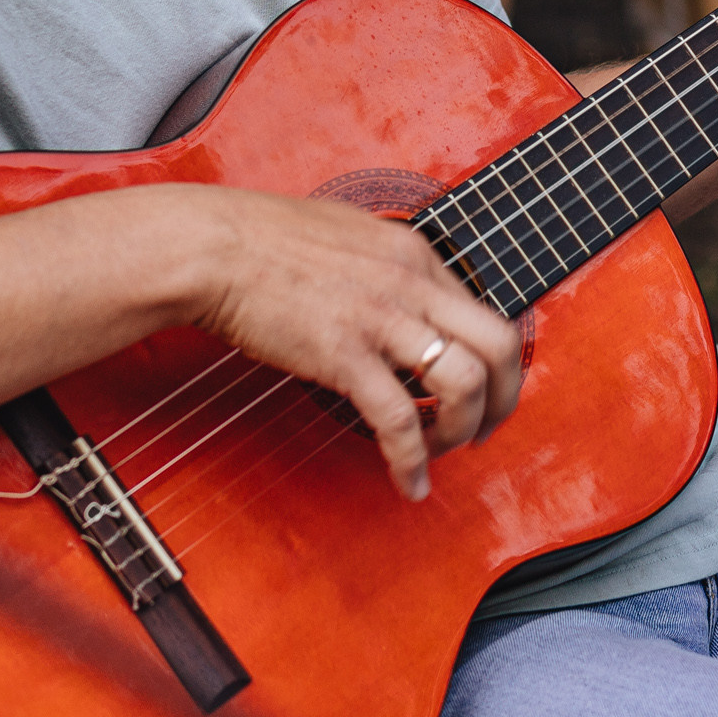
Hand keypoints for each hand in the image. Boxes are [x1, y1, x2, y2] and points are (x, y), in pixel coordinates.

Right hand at [193, 190, 521, 502]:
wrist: (213, 247)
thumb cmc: (264, 239)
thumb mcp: (351, 234)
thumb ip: (387, 266)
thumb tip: (405, 296)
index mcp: (415, 254)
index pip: (483, 311)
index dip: (492, 362)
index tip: (481, 389)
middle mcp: (412, 283)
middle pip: (500, 345)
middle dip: (504, 399)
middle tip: (485, 430)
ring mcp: (382, 319)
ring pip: (465, 383)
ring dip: (464, 429)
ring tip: (443, 452)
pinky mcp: (344, 355)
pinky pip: (397, 420)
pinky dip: (412, 461)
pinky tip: (409, 482)